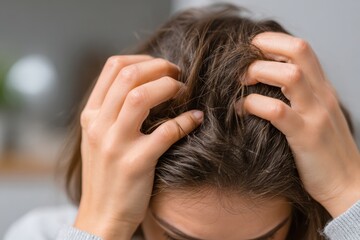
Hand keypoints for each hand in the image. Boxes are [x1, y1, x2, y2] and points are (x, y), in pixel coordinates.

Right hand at [75, 55, 203, 238]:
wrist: (102, 214)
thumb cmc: (106, 174)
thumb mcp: (98, 138)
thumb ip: (112, 111)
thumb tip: (144, 85)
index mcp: (90, 116)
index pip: (113, 68)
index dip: (142, 59)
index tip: (161, 66)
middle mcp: (99, 126)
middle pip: (128, 76)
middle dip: (159, 68)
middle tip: (177, 74)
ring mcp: (115, 144)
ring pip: (142, 97)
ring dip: (168, 88)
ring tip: (183, 91)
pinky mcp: (135, 163)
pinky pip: (166, 131)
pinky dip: (186, 120)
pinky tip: (196, 118)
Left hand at [240, 32, 359, 217]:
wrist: (348, 185)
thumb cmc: (325, 151)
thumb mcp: (315, 116)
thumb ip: (298, 98)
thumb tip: (265, 84)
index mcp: (321, 89)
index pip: (301, 49)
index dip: (273, 42)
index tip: (251, 51)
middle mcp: (321, 95)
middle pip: (298, 50)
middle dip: (265, 48)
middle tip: (242, 65)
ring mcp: (316, 114)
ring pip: (289, 76)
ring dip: (258, 72)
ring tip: (240, 83)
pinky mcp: (307, 136)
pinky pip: (277, 111)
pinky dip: (253, 104)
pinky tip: (239, 109)